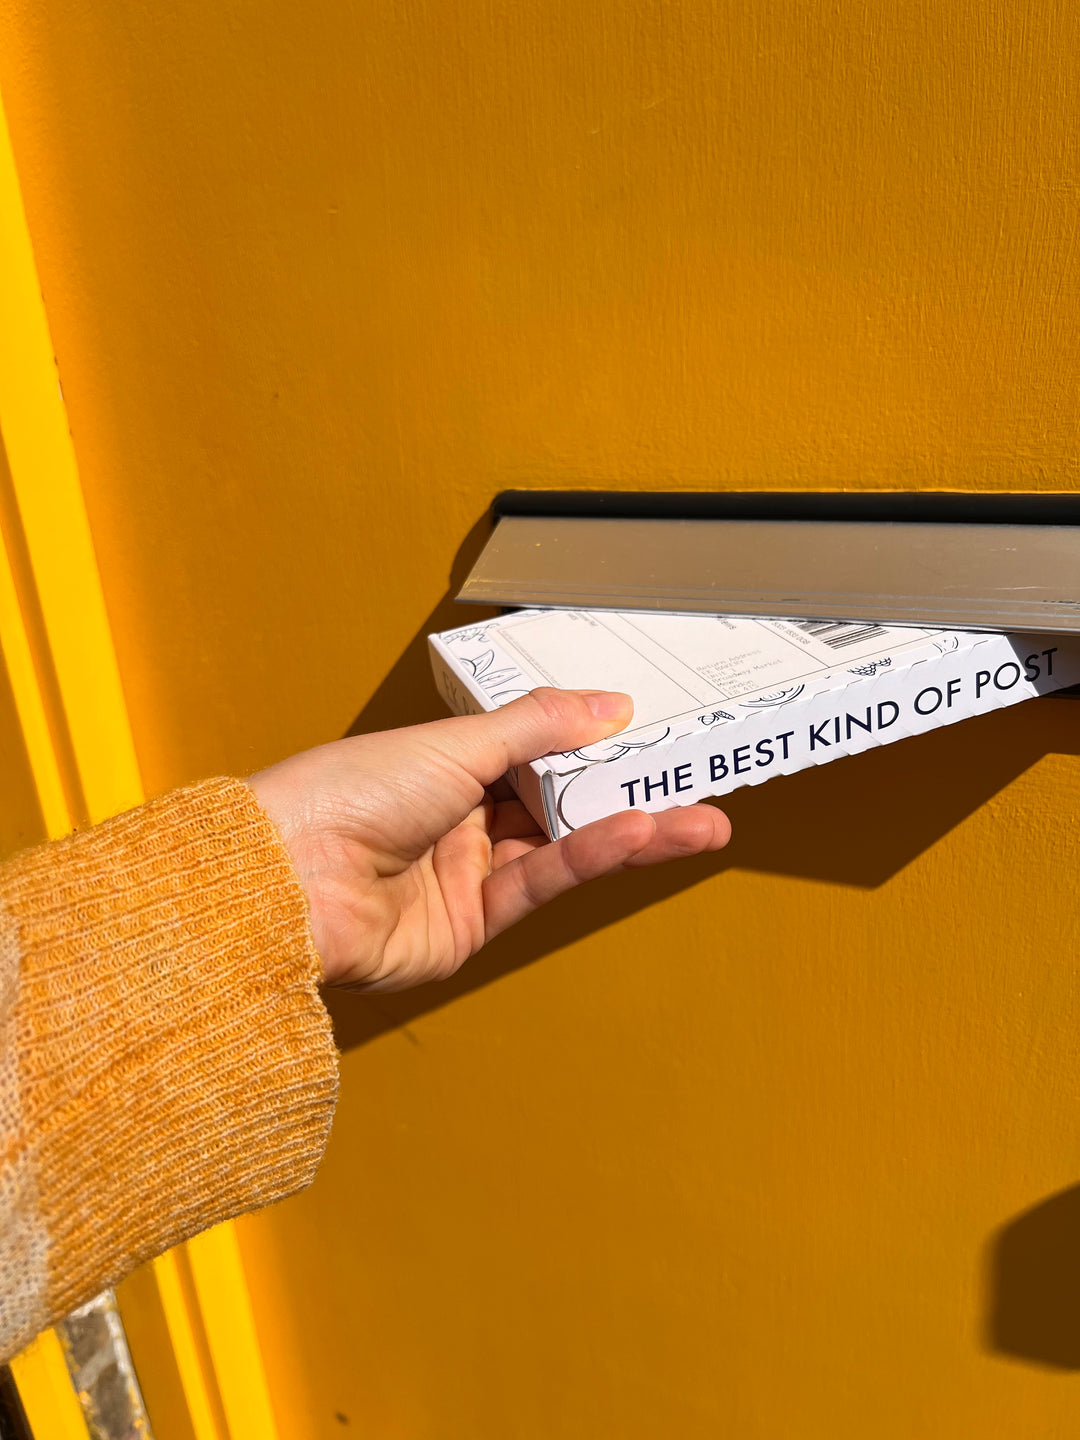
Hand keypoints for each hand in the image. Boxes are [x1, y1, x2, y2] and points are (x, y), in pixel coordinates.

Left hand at [250, 688, 730, 990]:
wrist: (288, 879)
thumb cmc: (349, 792)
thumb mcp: (457, 741)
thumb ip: (540, 727)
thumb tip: (611, 704)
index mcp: (442, 766)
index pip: (534, 752)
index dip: (593, 746)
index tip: (651, 735)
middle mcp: (455, 820)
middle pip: (558, 804)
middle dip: (628, 794)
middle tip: (697, 781)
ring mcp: (463, 877)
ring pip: (562, 847)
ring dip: (631, 833)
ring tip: (701, 821)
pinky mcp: (469, 928)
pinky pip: (541, 885)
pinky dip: (590, 858)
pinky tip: (639, 834)